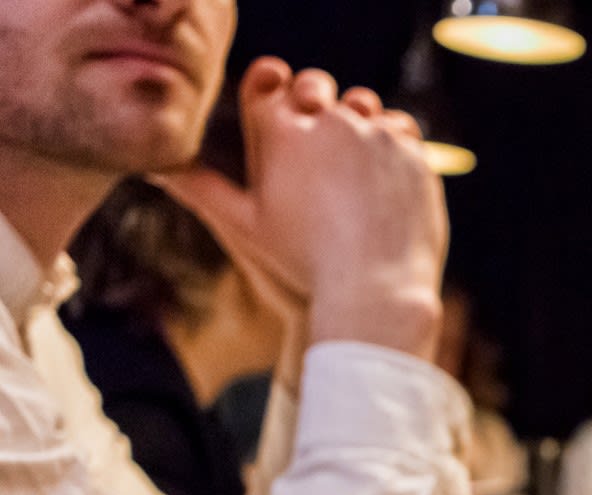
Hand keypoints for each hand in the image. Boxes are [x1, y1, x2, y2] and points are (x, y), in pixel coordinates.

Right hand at [156, 58, 445, 361]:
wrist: (374, 292)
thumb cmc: (300, 266)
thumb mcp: (243, 227)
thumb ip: (201, 190)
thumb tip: (156, 171)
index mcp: (278, 132)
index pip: (268, 82)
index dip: (274, 90)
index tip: (285, 109)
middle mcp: (326, 122)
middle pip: (316, 88)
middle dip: (315, 102)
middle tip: (319, 131)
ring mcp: (374, 134)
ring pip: (363, 106)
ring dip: (357, 123)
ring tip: (352, 162)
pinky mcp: (412, 151)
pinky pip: (401, 130)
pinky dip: (392, 144)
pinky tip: (383, 173)